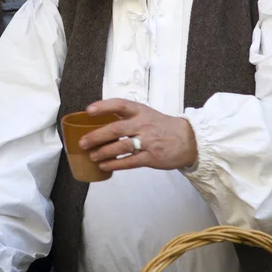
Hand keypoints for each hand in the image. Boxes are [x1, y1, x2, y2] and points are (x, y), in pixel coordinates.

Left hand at [79, 98, 197, 170]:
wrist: (188, 139)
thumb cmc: (162, 126)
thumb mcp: (146, 114)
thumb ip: (128, 117)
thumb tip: (102, 122)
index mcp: (141, 111)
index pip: (120, 105)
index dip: (103, 107)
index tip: (89, 110)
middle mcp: (143, 124)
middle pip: (116, 129)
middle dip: (96, 136)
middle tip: (83, 143)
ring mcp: (147, 141)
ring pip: (121, 147)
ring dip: (103, 152)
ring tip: (92, 156)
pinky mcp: (151, 158)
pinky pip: (129, 162)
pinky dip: (115, 164)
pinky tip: (104, 166)